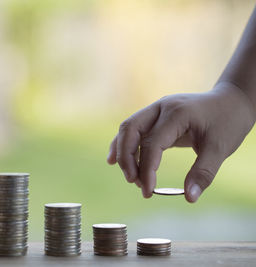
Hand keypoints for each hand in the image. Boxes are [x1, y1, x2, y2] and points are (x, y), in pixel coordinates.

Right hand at [107, 82, 255, 201]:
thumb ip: (203, 173)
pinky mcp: (155, 116)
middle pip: (130, 130)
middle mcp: (161, 108)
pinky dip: (123, 144)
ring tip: (130, 177)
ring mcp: (156, 109)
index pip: (152, 143)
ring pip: (128, 129)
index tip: (148, 192)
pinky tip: (115, 160)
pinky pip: (133, 129)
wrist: (232, 101)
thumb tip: (189, 198)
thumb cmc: (228, 122)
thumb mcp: (221, 148)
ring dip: (123, 153)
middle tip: (134, 183)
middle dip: (127, 159)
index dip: (146, 169)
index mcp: (176, 113)